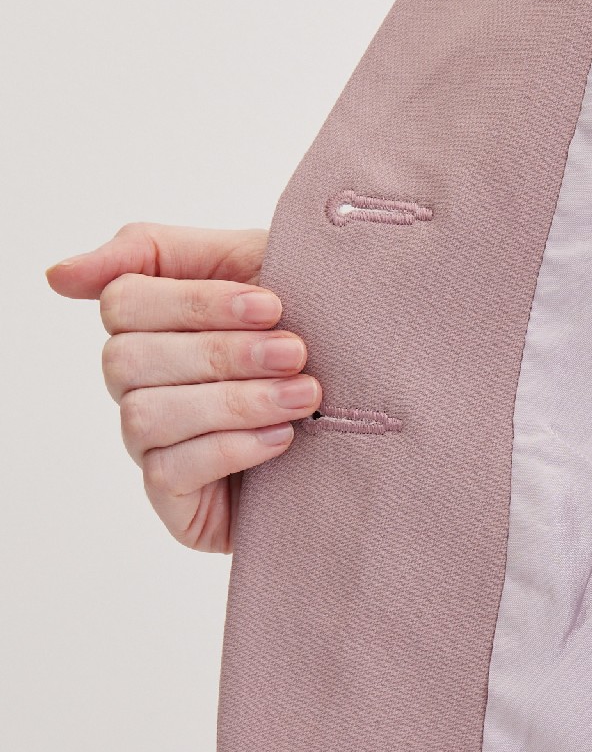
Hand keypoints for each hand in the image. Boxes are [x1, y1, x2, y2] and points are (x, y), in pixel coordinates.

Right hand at [45, 222, 320, 552]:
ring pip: (146, 416)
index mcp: (149, 322)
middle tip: (297, 352)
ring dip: (233, 401)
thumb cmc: (313, 326)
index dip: (195, 302)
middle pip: (129, 359)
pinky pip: (169, 472)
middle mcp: (138, 383)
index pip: (123, 300)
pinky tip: (283, 438)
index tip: (272, 303)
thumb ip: (153, 252)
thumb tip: (56, 276)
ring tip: (304, 395)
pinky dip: (231, 448)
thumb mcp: (251, 263)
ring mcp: (149, 442)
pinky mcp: (173, 499)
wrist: (374, 402)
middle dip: (223, 353)